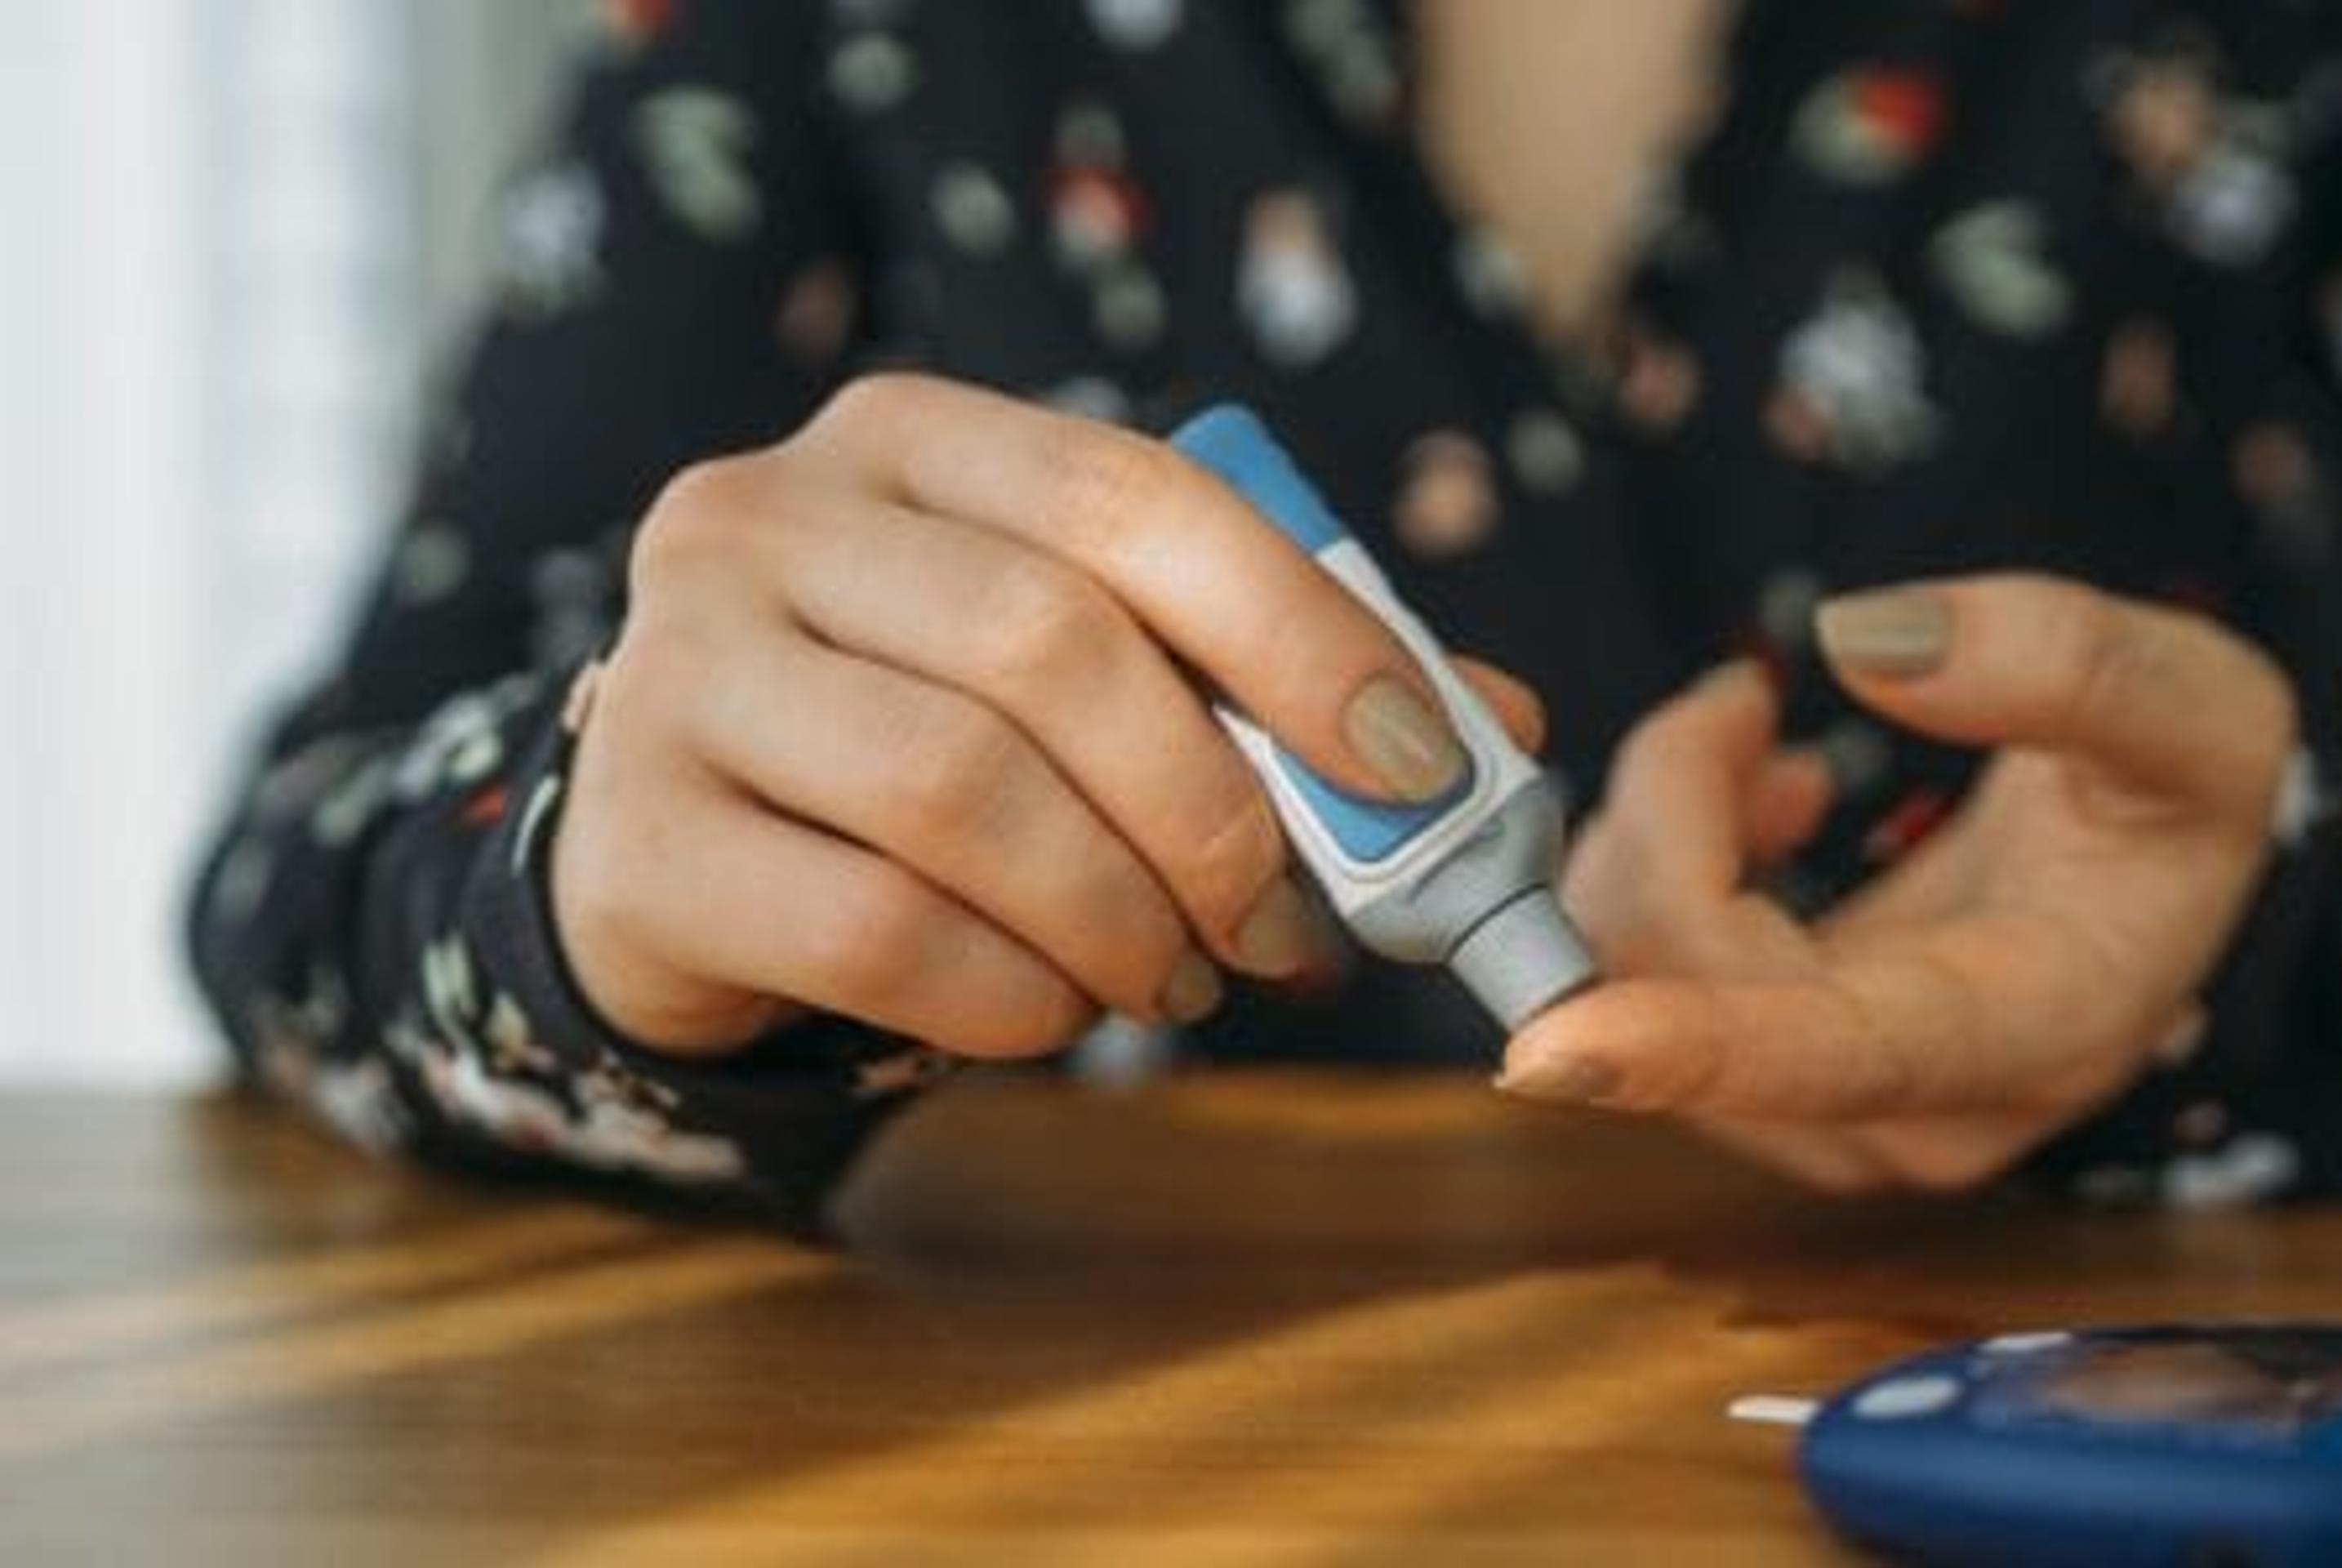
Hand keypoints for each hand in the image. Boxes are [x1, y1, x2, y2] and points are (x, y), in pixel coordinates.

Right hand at [553, 374, 1542, 1058]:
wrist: (686, 856)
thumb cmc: (935, 744)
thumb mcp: (1093, 675)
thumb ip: (1273, 682)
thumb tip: (1496, 729)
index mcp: (907, 440)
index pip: (1134, 494)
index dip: (1297, 628)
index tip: (1414, 763)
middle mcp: (764, 518)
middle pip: (1050, 648)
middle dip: (1215, 812)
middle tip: (1286, 927)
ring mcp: (675, 673)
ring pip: (959, 796)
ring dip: (1120, 918)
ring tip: (1178, 980)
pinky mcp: (637, 842)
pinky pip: (875, 930)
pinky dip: (1013, 994)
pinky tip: (1058, 1011)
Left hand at [1500, 574, 2292, 1192]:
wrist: (2162, 868)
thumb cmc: (2188, 793)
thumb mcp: (2199, 703)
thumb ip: (2066, 661)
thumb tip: (1864, 640)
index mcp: (2027, 1033)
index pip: (1837, 1058)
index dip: (1690, 1050)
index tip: (1549, 1047)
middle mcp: (1911, 1109)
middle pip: (1693, 984)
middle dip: (1668, 811)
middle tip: (1742, 700)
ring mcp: (1827, 1107)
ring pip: (1636, 977)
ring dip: (1655, 825)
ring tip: (1751, 734)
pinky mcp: (1766, 1073)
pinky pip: (1637, 973)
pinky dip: (1657, 856)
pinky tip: (1751, 797)